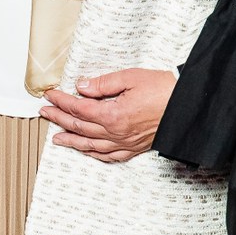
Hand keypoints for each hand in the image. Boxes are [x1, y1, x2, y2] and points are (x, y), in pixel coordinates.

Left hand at [41, 67, 178, 163]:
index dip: (61, 101)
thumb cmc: (164, 89)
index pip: (78, 109)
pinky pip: (109, 156)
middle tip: (45, 112)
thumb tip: (82, 87)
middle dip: (59, 119)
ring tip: (57, 137)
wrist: (190, 105)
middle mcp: (116, 133)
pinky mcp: (135, 148)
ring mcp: (126, 143)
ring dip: (71, 140)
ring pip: (91, 145)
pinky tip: (86, 151)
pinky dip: (93, 154)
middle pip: (80, 127)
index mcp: (113, 115)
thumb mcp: (131, 78)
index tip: (50, 95)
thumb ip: (103, 84)